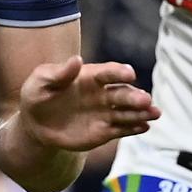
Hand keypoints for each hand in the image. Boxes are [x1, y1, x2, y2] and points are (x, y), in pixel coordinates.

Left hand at [15, 55, 160, 151]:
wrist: (36, 124)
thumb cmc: (38, 95)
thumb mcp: (41, 80)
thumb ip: (59, 72)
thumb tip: (76, 60)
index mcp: (89, 76)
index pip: (108, 72)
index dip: (119, 72)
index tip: (130, 74)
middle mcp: (102, 93)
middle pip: (122, 93)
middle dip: (135, 96)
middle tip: (146, 100)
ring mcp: (105, 112)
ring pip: (127, 111)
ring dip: (142, 112)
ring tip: (155, 113)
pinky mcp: (105, 131)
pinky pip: (122, 129)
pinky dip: (134, 128)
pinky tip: (145, 127)